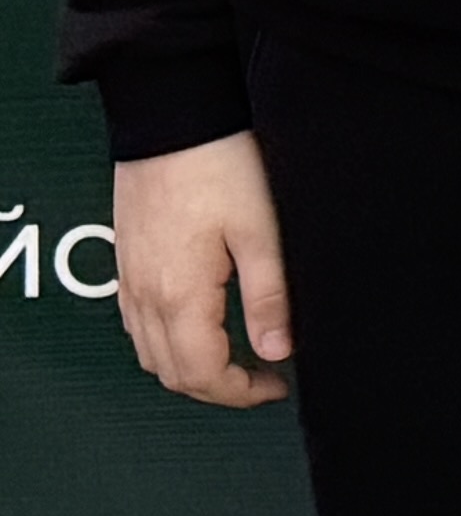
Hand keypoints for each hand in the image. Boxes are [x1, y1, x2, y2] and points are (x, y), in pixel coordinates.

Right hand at [112, 134, 290, 408]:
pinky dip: (168, 343)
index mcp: (179, 296)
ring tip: (239, 357)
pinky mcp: (127, 264)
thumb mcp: (260, 233)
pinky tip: (202, 327)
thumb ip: (267, 297)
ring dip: (192, 368)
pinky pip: (139, 326)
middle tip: (263, 378)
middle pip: (172, 374)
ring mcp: (129, 282)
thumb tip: (279, 351)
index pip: (202, 374)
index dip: (242, 393)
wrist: (172, 122)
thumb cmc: (219, 168)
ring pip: (151, 355)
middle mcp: (144, 297)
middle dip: (218, 388)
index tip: (277, 386)